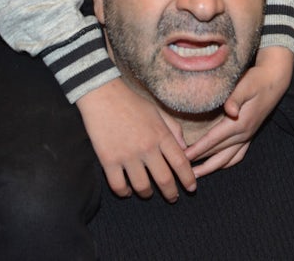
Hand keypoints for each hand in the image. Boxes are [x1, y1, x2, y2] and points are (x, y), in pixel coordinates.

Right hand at [76, 77, 194, 200]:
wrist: (102, 95)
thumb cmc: (132, 102)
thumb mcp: (158, 111)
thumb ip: (174, 129)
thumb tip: (185, 148)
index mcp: (161, 134)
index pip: (181, 163)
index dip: (188, 179)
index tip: (191, 188)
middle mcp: (146, 147)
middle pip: (164, 179)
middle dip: (171, 193)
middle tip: (173, 198)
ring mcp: (127, 155)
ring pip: (142, 187)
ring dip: (147, 193)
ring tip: (148, 193)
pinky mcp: (108, 160)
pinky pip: (118, 186)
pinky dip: (124, 192)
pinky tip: (127, 190)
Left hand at [186, 45, 291, 176]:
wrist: (275, 80)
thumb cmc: (257, 80)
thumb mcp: (246, 85)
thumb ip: (236, 98)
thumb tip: (230, 111)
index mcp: (239, 123)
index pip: (212, 140)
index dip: (197, 150)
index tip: (183, 157)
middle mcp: (244, 133)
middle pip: (217, 152)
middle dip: (199, 162)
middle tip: (181, 169)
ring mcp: (248, 136)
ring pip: (227, 159)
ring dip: (211, 167)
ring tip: (195, 174)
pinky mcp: (250, 134)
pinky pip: (237, 155)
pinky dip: (225, 163)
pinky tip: (217, 166)